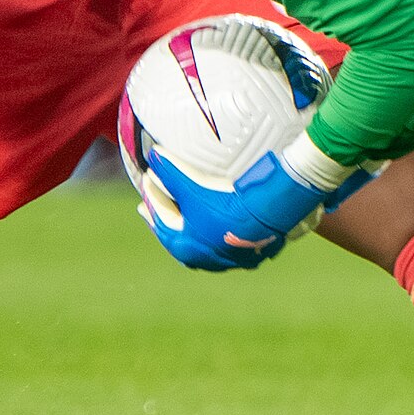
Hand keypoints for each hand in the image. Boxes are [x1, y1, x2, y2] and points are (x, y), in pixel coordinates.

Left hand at [139, 140, 372, 275]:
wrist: (265, 215)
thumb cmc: (225, 202)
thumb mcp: (192, 184)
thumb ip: (169, 170)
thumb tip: (152, 154)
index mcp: (184, 246)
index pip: (161, 218)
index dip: (152, 197)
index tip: (147, 180)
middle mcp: (203, 259)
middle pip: (177, 238)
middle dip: (164, 221)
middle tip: (149, 211)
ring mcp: (227, 260)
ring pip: (201, 247)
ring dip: (190, 233)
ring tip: (184, 223)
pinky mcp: (249, 256)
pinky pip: (228, 247)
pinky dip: (218, 238)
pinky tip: (221, 234)